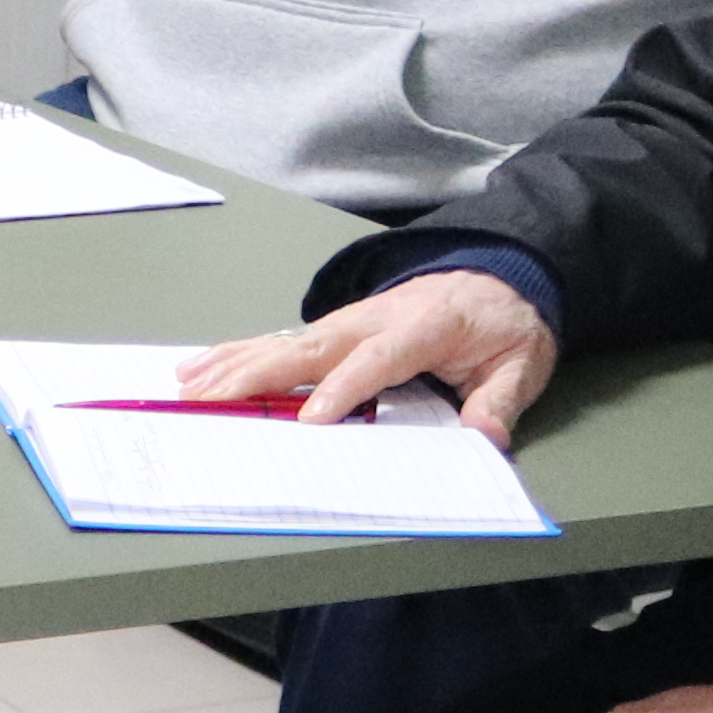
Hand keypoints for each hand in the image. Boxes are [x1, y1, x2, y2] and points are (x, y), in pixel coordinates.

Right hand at [179, 264, 560, 444]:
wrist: (499, 274)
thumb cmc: (505, 324)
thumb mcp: (523, 362)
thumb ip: (501, 400)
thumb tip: (485, 437)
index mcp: (424, 325)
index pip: (377, 358)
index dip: (343, 388)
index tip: (310, 420)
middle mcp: (374, 318)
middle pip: (310, 347)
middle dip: (257, 374)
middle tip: (211, 400)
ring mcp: (348, 320)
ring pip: (283, 341)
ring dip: (233, 364)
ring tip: (188, 387)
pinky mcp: (333, 328)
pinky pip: (278, 340)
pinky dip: (235, 352)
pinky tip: (199, 366)